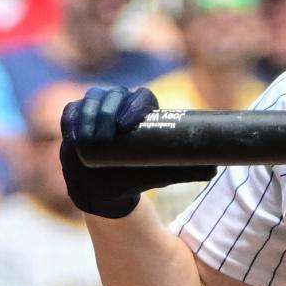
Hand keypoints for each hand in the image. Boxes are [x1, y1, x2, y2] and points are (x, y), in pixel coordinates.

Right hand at [60, 86, 215, 218]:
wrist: (108, 191)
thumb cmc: (138, 177)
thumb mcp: (162, 175)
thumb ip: (186, 170)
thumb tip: (214, 170)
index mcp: (143, 113)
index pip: (142, 97)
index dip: (135, 105)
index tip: (127, 124)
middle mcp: (119, 107)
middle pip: (114, 94)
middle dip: (108, 110)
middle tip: (107, 134)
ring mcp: (96, 111)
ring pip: (92, 98)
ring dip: (89, 114)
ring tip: (89, 139)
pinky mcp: (76, 121)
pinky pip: (71, 111)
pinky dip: (72, 118)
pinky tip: (72, 133)